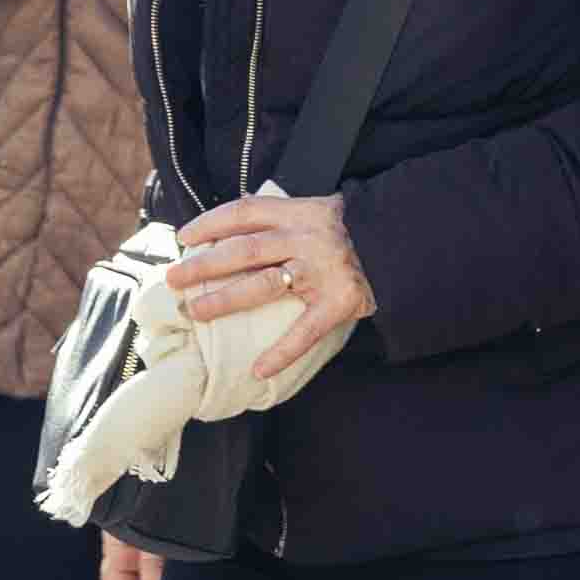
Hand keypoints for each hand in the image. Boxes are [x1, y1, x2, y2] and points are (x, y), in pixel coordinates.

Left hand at [166, 188, 370, 365]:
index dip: (211, 222)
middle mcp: (308, 238)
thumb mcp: (320, 211)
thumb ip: (283, 218)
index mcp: (301, 212)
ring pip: (264, 284)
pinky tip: (258, 369)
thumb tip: (231, 226)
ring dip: (226, 299)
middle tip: (174, 278)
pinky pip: (305, 330)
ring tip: (198, 311)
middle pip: (244, 249)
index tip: (185, 237)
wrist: (405, 243)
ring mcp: (323, 270)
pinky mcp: (339, 301)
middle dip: (204, 264)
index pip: (245, 212)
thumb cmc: (355, 231)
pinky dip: (281, 352)